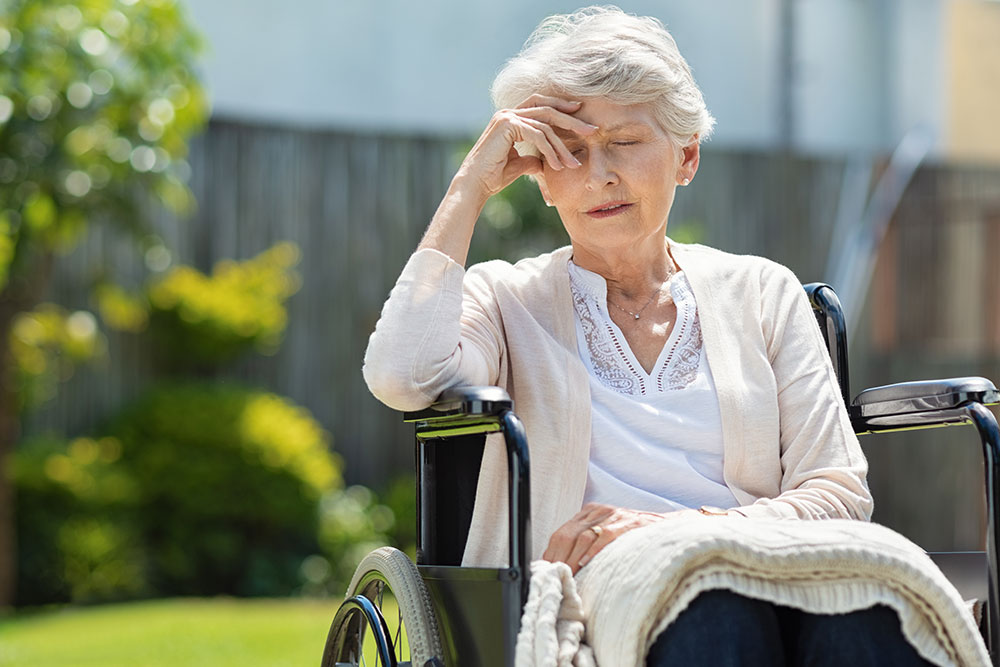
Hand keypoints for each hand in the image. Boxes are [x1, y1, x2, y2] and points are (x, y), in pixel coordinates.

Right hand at [456, 94, 597, 200]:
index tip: (581, 115)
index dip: (562, 108)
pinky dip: (550, 150)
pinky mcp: (507, 125)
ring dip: (562, 146)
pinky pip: (537, 134)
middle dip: (572, 120)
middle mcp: (508, 113)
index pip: (541, 106)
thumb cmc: (494, 176)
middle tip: (591, 130)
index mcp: (511, 118)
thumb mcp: (520, 165)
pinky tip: (557, 165)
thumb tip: (546, 162)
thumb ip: (533, 159)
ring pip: (545, 125)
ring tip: (572, 163)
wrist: (475, 185)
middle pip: (548, 109)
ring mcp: (507, 117)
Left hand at [542, 503, 697, 574]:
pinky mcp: (627, 522)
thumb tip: (564, 569)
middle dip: (557, 558)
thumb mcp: (605, 535)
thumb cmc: (633, 538)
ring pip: (582, 536)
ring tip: (566, 575)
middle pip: (567, 534)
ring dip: (572, 558)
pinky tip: (586, 563)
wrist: (667, 528)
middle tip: (552, 578)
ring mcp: (613, 515)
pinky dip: (594, 551)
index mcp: (588, 513)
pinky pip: (605, 535)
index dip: (550, 554)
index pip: (560, 533)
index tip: (544, 572)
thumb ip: (586, 546)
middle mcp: (598, 511)